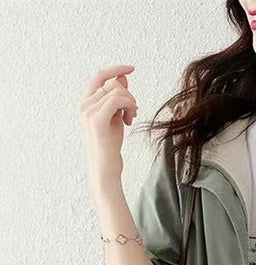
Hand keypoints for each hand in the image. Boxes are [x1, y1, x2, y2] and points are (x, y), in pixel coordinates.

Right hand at [77, 63, 137, 190]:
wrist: (106, 166)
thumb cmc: (110, 144)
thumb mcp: (116, 116)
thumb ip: (118, 97)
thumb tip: (123, 77)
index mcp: (86, 102)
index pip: (100, 76)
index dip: (116, 69)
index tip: (131, 68)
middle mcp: (84, 104)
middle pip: (112, 83)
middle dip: (129, 95)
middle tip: (133, 113)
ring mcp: (88, 111)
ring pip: (118, 91)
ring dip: (131, 103)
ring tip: (130, 119)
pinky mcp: (97, 119)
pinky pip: (118, 100)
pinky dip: (129, 106)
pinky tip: (129, 120)